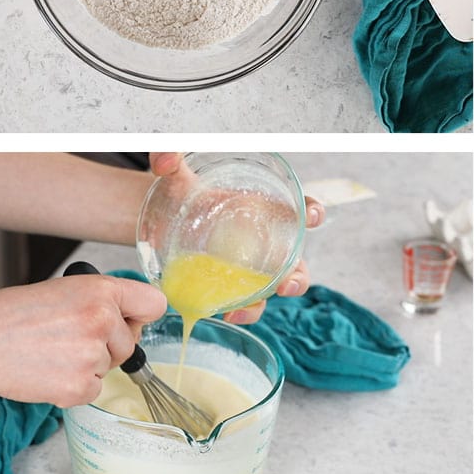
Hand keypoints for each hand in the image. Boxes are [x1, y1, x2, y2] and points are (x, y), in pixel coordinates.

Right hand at [0, 275, 167, 406]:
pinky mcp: (79, 387)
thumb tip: (130, 318)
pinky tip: (47, 371)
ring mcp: (93, 356)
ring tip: (51, 352)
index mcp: (102, 290)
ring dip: (88, 365)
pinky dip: (74, 387)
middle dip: (108, 344)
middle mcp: (103, 320)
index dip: (140, 315)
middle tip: (68, 338)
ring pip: (110, 366)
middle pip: (131, 343)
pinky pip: (94, 390)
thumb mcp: (64, 290)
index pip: (154, 304)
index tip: (131, 320)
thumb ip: (102, 301)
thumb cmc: (11, 314)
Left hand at [148, 153, 324, 324]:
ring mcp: (248, 268)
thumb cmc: (183, 193)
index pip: (299, 209)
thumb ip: (171, 159)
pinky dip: (241, 312)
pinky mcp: (228, 285)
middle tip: (287, 284)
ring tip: (247, 310)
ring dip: (265, 304)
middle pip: (295, 263)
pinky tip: (226, 314)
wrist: (161, 219)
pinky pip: (245, 303)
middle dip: (298, 277)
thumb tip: (165, 160)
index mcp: (263, 209)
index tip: (312, 216)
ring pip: (273, 289)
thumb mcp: (178, 174)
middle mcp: (264, 242)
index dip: (313, 212)